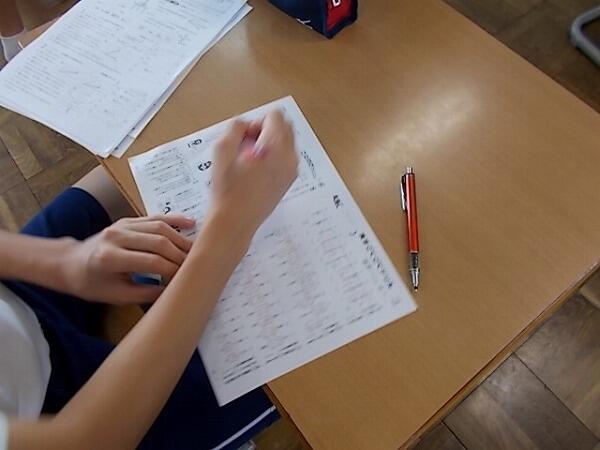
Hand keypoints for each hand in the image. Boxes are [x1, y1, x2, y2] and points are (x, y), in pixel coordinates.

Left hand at [61, 215, 194, 303]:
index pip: (151, 262)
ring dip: (181, 239)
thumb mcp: (117, 296)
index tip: (186, 279)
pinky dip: (174, 220)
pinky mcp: (128, 219)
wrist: (70, 263)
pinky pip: (154, 217)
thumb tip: (175, 292)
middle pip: (159, 242)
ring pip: (160, 227)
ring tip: (196, 251)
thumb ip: (147, 294)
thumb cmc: (91, 284)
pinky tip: (190, 223)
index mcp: (110, 258)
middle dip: (181, 255)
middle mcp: (116, 237)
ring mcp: (122, 225)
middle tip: (196, 266)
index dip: (173, 270)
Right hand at [209, 110, 298, 232]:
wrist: (235, 221)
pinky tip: (255, 170)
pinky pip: (286, 158)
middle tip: (246, 145)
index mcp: (276, 146)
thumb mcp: (222, 150)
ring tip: (249, 160)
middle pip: (285, 126)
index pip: (275, 116)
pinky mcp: (288, 181)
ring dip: (269, 143)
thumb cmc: (228, 191)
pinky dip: (273, 156)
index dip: (256, 121)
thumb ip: (235, 127)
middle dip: (266, 130)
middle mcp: (289, 157)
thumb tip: (245, 125)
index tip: (245, 136)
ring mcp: (291, 170)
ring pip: (286, 142)